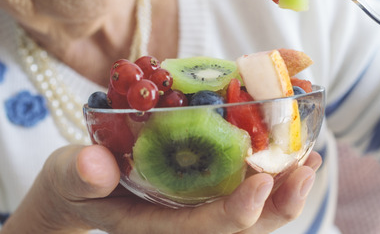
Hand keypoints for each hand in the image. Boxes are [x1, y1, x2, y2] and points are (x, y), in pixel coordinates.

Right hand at [1, 144, 320, 233]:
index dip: (237, 212)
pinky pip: (244, 191)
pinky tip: (292, 153)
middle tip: (305, 170)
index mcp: (155, 227)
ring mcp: (197, 210)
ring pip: (251, 213)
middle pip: (241, 228)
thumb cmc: (74, 182)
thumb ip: (79, 174)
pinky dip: (272, 175)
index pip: (203, 229)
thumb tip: (95, 164)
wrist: (79, 187)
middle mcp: (185, 223)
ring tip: (311, 161)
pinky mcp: (203, 193)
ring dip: (284, 190)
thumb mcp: (67, 175)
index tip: (262, 182)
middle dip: (278, 204)